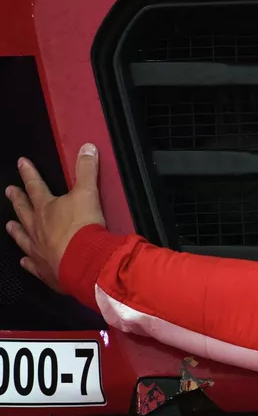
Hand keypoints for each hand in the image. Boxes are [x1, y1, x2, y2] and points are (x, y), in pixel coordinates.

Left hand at [5, 143, 105, 293]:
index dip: (29, 173)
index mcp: (47, 208)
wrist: (83, 261)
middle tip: (9, 191)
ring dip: (17, 230)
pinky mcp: (44, 268)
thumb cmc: (83, 227)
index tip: (21, 163)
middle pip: (24, 210)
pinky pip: (32, 263)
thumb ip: (87, 170)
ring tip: (9, 225)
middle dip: (18, 199)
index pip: (35, 186)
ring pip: (23, 236)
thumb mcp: (89, 193)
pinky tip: (24, 260)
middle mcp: (37, 227)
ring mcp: (38, 248)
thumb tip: (87, 147)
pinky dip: (28, 261)